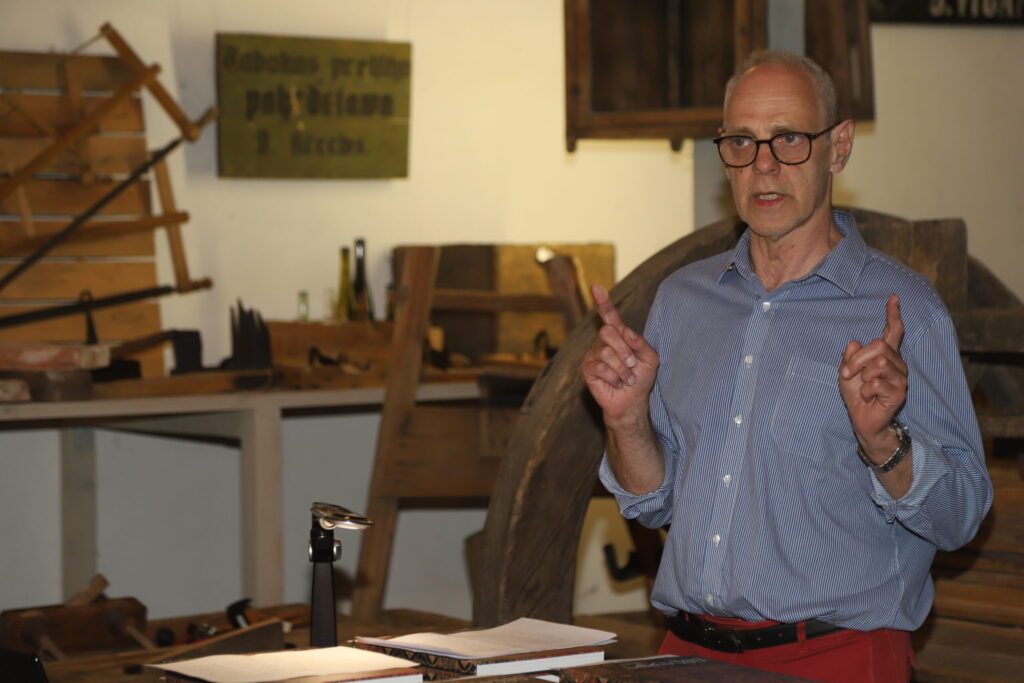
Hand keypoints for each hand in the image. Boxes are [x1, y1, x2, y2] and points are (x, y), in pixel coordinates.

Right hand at [581, 284, 658, 427]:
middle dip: (624, 350)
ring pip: (606, 352)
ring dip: (622, 369)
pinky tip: (616, 383)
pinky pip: (600, 367)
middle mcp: (603, 342)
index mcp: (618, 335)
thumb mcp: (650, 359)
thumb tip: (626, 331)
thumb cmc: (641, 379)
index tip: (597, 287)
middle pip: (608, 332)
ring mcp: (593, 355)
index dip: (603, 302)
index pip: (609, 316)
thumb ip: (642, 344)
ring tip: (627, 378)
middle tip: (632, 365)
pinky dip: (614, 378)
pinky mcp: (587, 369)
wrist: (632, 402)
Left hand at [838, 294, 908, 457]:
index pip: (892, 332)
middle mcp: (897, 364)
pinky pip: (878, 382)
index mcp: (885, 356)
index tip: (893, 297)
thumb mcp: (847, 373)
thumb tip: (854, 343)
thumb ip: (850, 357)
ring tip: (862, 388)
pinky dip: (866, 390)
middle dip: (857, 359)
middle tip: (846, 373)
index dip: (893, 315)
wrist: (862, 420)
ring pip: (879, 363)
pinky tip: (868, 397)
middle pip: (879, 346)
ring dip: (862, 376)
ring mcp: (900, 378)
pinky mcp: (899, 393)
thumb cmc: (857, 396)